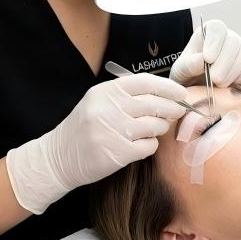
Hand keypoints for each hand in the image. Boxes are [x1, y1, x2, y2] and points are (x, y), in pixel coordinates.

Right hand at [5, 74, 186, 213]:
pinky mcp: (118, 154)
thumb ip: (124, 94)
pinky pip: (149, 146)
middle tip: (177, 111)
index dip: (168, 87)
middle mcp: (109, 109)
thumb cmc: (84, 127)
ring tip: (153, 129)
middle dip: (172, 108)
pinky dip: (150, 145)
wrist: (59, 157)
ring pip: (155, 125)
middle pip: (154, 104)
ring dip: (160, 128)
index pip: (145, 82)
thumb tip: (162, 92)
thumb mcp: (97, 101)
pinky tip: (141, 144)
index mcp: (105, 92)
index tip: (181, 93)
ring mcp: (113, 132)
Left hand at [170, 19, 240, 89]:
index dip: (215, 42)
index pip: (217, 28)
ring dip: (234, 71)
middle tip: (214, 79)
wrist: (201, 94)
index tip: (207, 59)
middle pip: (234, 41)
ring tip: (220, 84)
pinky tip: (233, 84)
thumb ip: (189, 65)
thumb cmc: (189, 78)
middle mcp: (229, 37)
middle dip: (224, 63)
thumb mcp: (181, 72)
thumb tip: (202, 59)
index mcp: (209, 32)